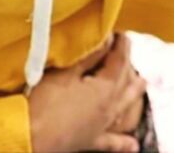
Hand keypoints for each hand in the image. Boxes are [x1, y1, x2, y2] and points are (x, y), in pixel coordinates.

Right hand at [29, 32, 145, 151]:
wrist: (31, 136)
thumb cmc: (47, 103)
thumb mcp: (65, 74)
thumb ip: (88, 57)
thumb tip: (106, 40)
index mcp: (105, 91)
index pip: (119, 63)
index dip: (121, 47)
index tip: (121, 33)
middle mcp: (109, 110)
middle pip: (126, 84)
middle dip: (128, 65)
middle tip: (127, 50)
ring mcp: (102, 127)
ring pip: (125, 109)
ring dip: (133, 95)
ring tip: (143, 84)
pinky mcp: (91, 141)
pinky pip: (113, 142)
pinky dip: (124, 142)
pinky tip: (134, 145)